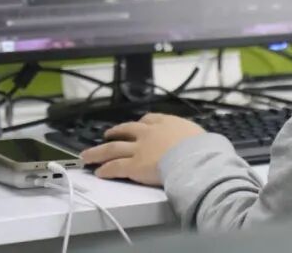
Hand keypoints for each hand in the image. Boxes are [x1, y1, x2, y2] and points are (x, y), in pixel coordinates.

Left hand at [80, 113, 204, 185]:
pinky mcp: (133, 166)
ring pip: (113, 148)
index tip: (137, 126)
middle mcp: (149, 133)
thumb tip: (203, 142)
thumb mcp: (200, 135)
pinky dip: (106, 169)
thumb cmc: (203, 148)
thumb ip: (192, 138)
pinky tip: (99, 172)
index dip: (140, 124)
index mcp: (167, 123)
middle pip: (126, 130)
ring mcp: (139, 149)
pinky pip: (115, 167)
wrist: (194, 158)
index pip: (149, 119)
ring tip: (88, 155)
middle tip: (107, 135)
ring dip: (98, 151)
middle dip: (115, 132)